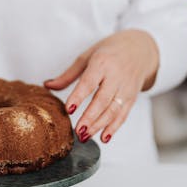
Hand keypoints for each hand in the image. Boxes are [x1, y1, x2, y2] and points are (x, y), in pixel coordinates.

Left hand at [44, 30, 158, 143]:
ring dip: (99, 125)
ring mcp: (126, 88)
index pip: (89, 82)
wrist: (140, 49)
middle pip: (102, 100)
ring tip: (85, 136)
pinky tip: (104, 138)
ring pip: (113, 110)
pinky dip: (114, 128)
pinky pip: (123, 114)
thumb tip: (47, 85)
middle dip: (90, 117)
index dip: (79, 96)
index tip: (68, 109)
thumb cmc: (109, 52)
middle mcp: (116, 76)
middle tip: (78, 131)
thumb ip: (68, 75)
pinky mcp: (132, 97)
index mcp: (102, 62)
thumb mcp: (87, 57)